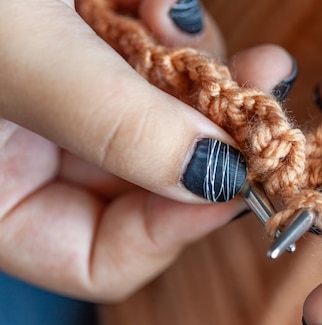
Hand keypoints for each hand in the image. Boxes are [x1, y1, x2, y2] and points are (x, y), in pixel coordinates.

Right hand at [0, 0, 295, 300]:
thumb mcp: (17, 55)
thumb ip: (117, 127)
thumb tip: (217, 180)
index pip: (102, 261)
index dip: (175, 228)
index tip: (233, 175)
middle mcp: (29, 158)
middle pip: (150, 181)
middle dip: (205, 132)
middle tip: (255, 84)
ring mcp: (58, 100)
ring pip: (161, 117)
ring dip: (193, 70)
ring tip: (178, 17)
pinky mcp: (77, 47)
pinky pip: (145, 59)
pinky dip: (163, 27)